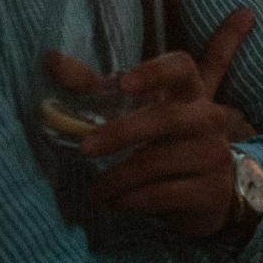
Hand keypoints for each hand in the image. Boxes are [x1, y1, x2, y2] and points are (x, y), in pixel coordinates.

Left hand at [84, 8, 256, 237]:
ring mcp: (213, 155)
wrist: (209, 192)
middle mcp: (207, 118)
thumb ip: (95, 86)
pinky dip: (130, 200)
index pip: (181, 67)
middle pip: (167, 118)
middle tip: (85, 148)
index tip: (123, 82)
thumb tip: (50, 60)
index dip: (154, 72)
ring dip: (116, 179)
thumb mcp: (137, 110)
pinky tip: (113, 202)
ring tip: (91, 190)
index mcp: (190, 91)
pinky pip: (162, 195)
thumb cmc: (164, 140)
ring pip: (157, 163)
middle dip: (123, 133)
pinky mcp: (209, 191)